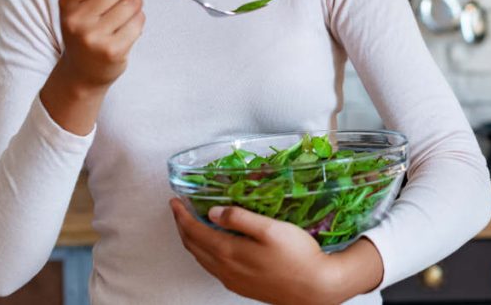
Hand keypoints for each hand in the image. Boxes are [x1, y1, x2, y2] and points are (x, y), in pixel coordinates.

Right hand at [57, 0, 144, 91]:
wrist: (82, 71)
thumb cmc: (85, 29)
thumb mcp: (79, 3)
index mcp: (66, 3)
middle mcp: (77, 21)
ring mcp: (94, 38)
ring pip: (133, 3)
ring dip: (137, 4)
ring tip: (127, 12)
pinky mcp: (112, 51)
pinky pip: (139, 22)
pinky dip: (139, 21)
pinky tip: (129, 27)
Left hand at [170, 199, 358, 304]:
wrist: (315, 288)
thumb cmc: (297, 256)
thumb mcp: (270, 228)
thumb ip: (240, 218)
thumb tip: (213, 211)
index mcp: (229, 251)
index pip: (195, 231)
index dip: (182, 215)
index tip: (175, 201)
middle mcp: (225, 269)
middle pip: (193, 245)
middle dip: (182, 225)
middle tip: (179, 209)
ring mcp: (232, 280)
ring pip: (201, 258)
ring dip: (192, 239)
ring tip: (191, 223)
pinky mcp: (241, 286)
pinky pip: (212, 268)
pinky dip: (204, 252)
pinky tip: (212, 246)